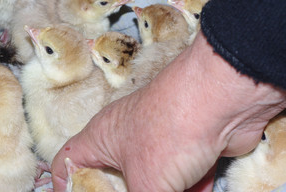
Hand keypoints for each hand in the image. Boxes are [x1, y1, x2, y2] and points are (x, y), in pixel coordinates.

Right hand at [51, 32, 285, 191]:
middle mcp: (128, 137)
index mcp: (102, 137)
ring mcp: (162, 142)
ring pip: (152, 180)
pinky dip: (189, 190)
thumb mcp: (145, 183)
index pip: (67, 160)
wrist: (222, 102)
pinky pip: (184, 177)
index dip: (63, 184)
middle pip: (113, 177)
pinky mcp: (192, 148)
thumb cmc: (169, 136)